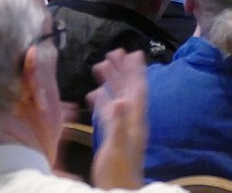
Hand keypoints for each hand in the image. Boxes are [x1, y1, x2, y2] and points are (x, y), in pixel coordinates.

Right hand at [87, 49, 148, 189]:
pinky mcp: (114, 136)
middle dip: (122, 70)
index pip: (137, 90)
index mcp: (134, 121)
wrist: (118, 191)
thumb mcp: (116, 147)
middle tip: (115, 52)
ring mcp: (124, 128)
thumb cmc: (117, 173)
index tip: (134, 53)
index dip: (136, 71)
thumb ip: (118, 123)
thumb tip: (120, 100)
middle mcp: (132, 121)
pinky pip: (109, 111)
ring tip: (102, 65)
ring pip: (119, 97)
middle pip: (128, 89)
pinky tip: (95, 94)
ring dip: (112, 81)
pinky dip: (103, 99)